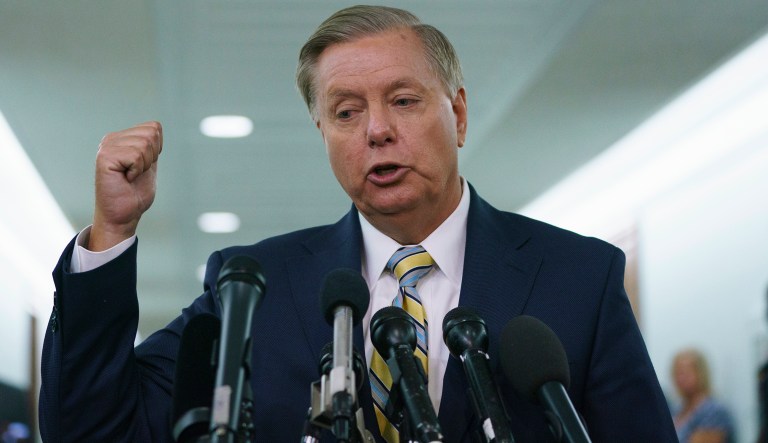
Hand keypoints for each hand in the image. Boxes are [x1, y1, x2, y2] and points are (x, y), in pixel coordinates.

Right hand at [89, 121, 162, 250]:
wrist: (124, 214)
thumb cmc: (135, 193)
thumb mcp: (148, 163)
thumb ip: (151, 144)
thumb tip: (157, 126)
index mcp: (122, 137)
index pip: (154, 127)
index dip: (157, 150)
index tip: (144, 166)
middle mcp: (112, 138)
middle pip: (151, 134)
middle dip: (151, 157)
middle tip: (137, 172)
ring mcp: (106, 146)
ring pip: (144, 145)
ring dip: (143, 165)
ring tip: (130, 176)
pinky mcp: (105, 157)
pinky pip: (136, 156)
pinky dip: (137, 170)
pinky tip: (125, 178)